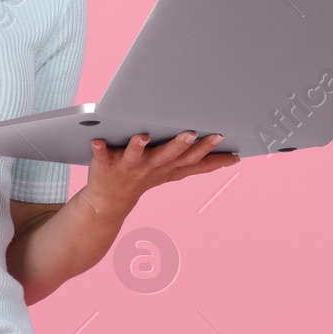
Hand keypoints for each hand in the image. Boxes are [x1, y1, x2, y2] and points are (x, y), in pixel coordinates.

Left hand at [85, 131, 237, 213]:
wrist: (110, 200)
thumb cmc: (146, 177)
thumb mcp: (177, 171)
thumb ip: (203, 164)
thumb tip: (235, 159)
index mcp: (168, 166)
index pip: (191, 158)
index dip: (207, 149)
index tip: (220, 136)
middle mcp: (151, 167)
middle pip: (168, 156)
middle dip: (181, 145)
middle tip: (193, 133)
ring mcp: (129, 167)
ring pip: (136, 156)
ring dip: (140, 146)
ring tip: (144, 136)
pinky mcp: (107, 165)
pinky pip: (102, 155)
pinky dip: (99, 149)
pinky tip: (97, 140)